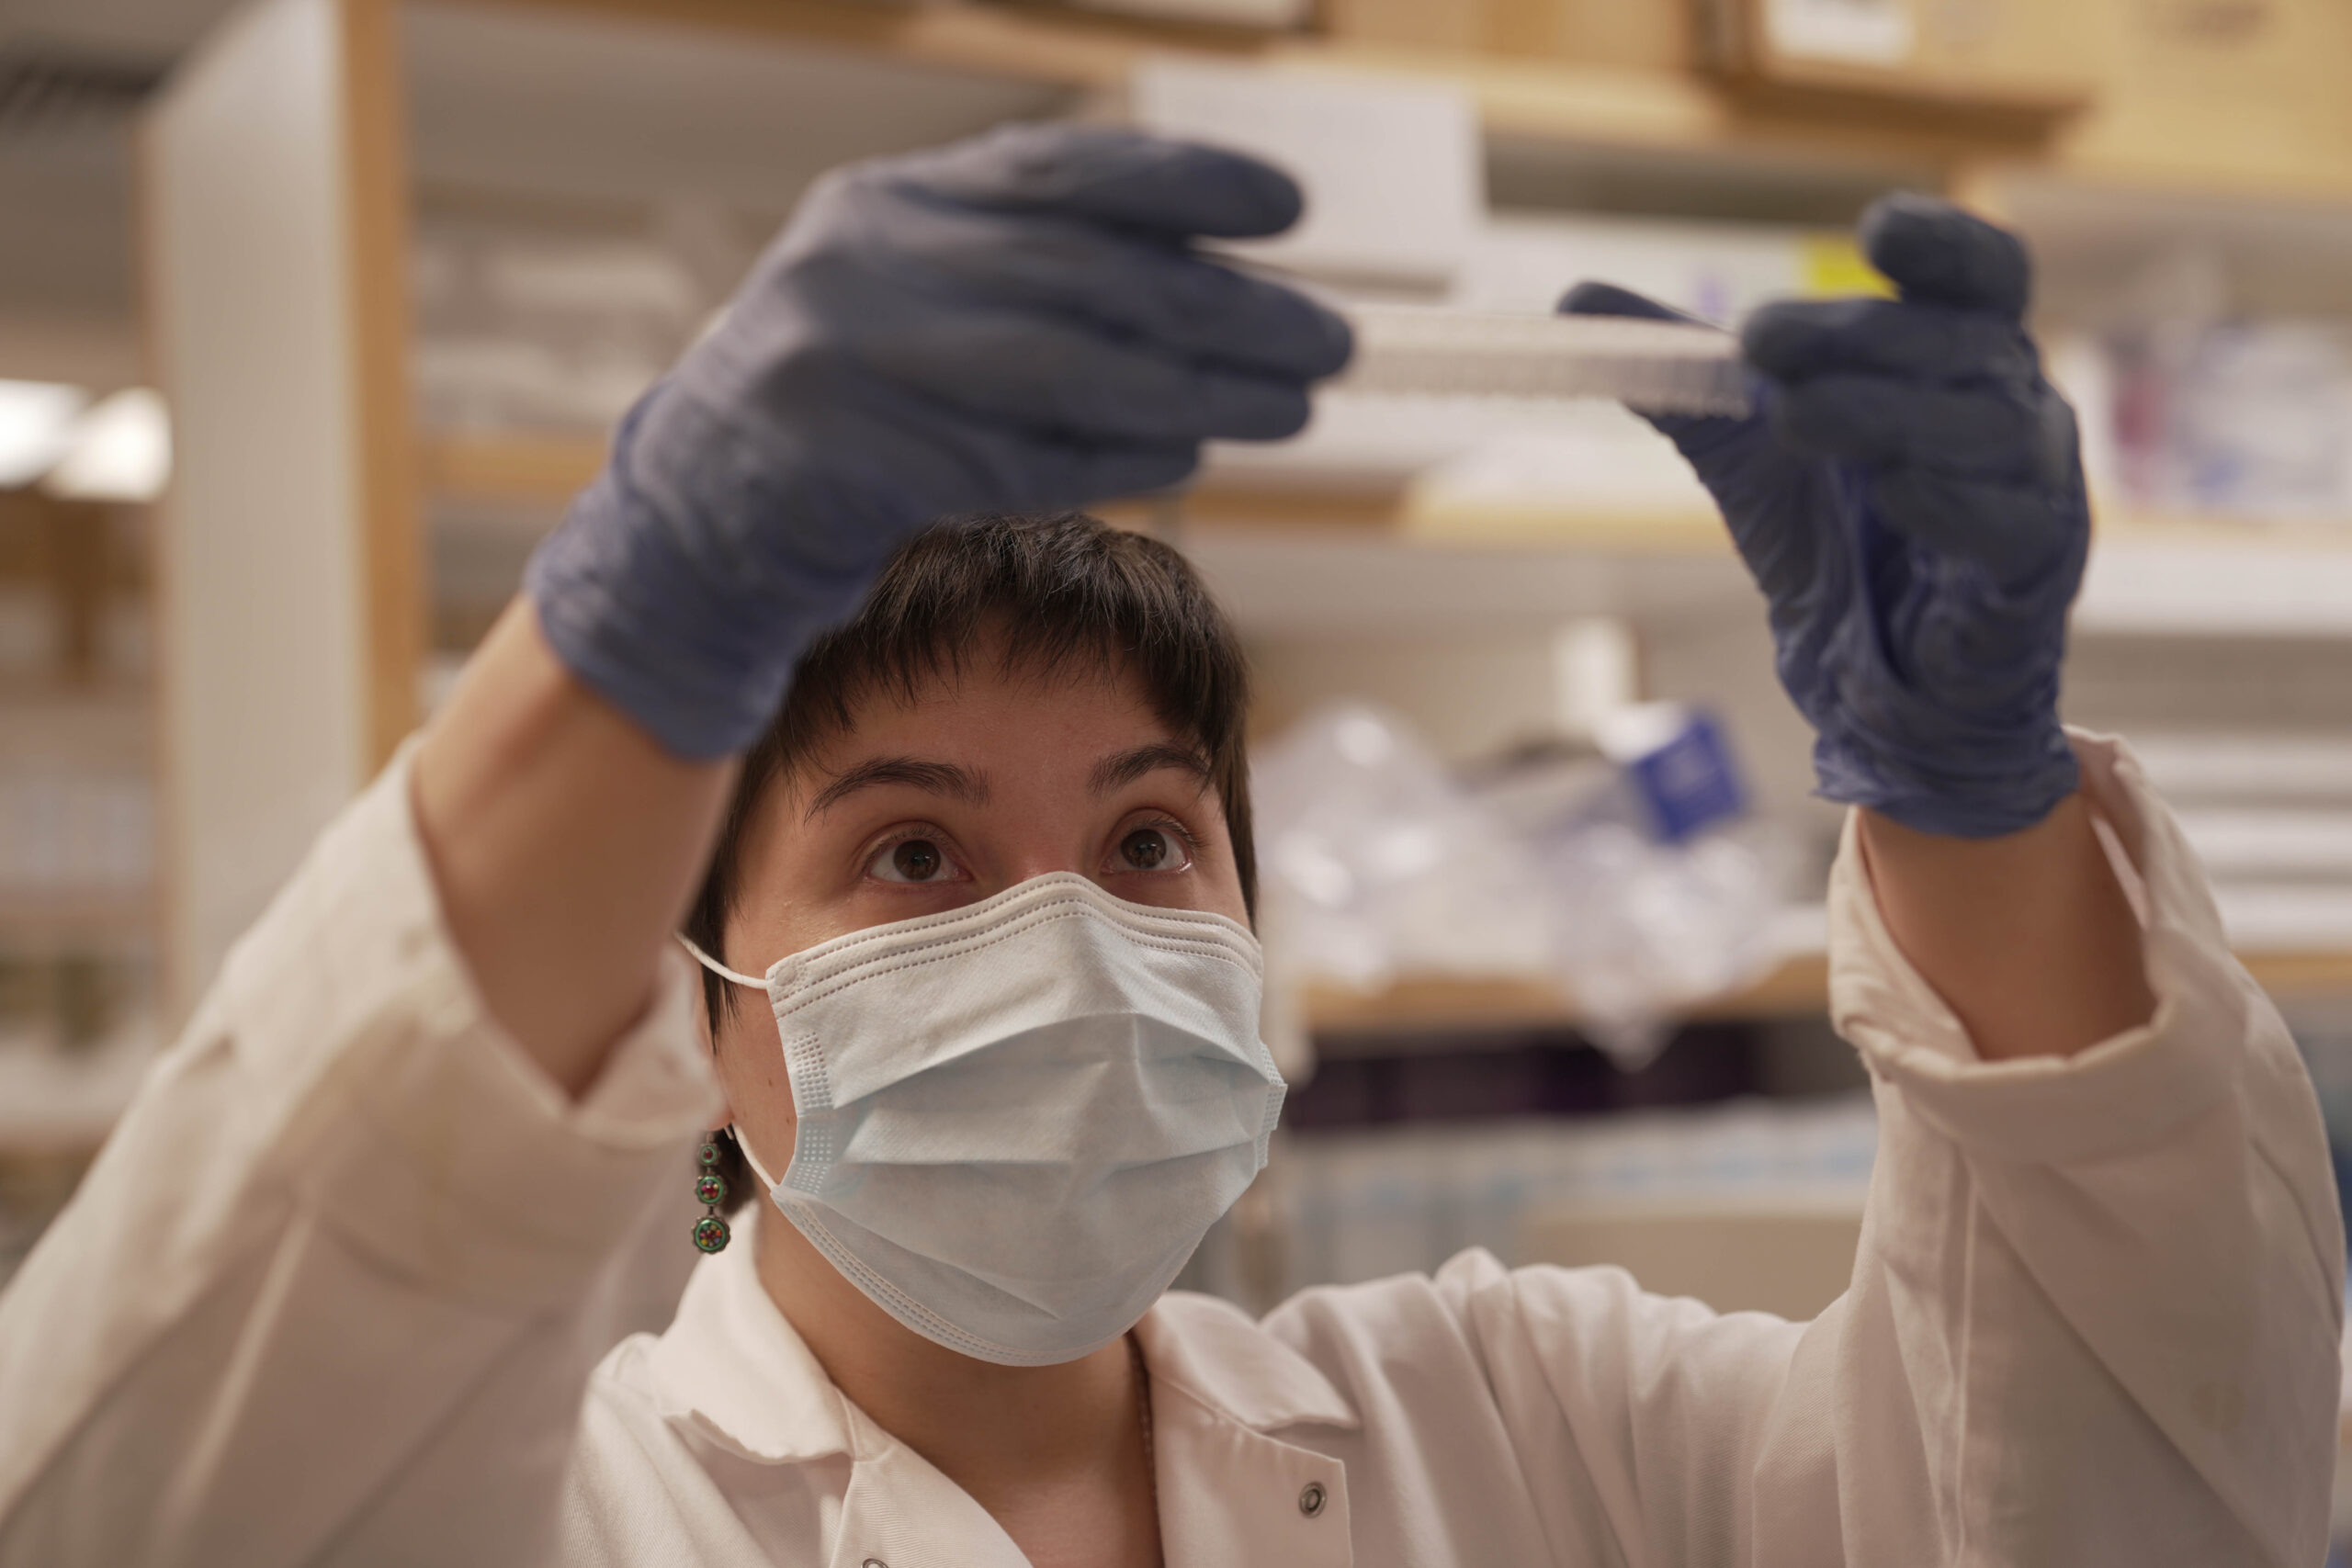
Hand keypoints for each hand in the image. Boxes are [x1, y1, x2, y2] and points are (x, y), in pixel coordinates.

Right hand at [526, 123, 1352, 758]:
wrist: (699, 512)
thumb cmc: (846, 405)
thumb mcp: (916, 295)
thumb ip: (1030, 270)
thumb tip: (1213, 284)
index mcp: (890, 199)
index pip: (1061, 170)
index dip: (1184, 184)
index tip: (1287, 212)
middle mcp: (866, 263)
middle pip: (1084, 276)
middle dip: (1225, 310)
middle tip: (1330, 340)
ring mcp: (849, 361)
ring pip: (1062, 370)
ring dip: (1196, 392)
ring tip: (1292, 406)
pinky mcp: (851, 462)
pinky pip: (1015, 458)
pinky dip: (1114, 457)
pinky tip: (1190, 455)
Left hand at [1562, 195, 2085, 837]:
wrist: (1878, 685)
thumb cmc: (1840, 545)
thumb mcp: (1749, 449)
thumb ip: (1679, 375)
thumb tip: (1571, 295)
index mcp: (1960, 362)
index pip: (1981, 273)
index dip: (1942, 244)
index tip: (1874, 232)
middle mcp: (2015, 410)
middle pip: (1962, 343)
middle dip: (1859, 337)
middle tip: (1761, 345)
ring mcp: (2038, 491)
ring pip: (1988, 428)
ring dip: (1887, 413)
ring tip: (1796, 421)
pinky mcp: (2034, 575)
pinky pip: (2009, 525)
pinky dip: (1949, 504)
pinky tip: (1891, 493)